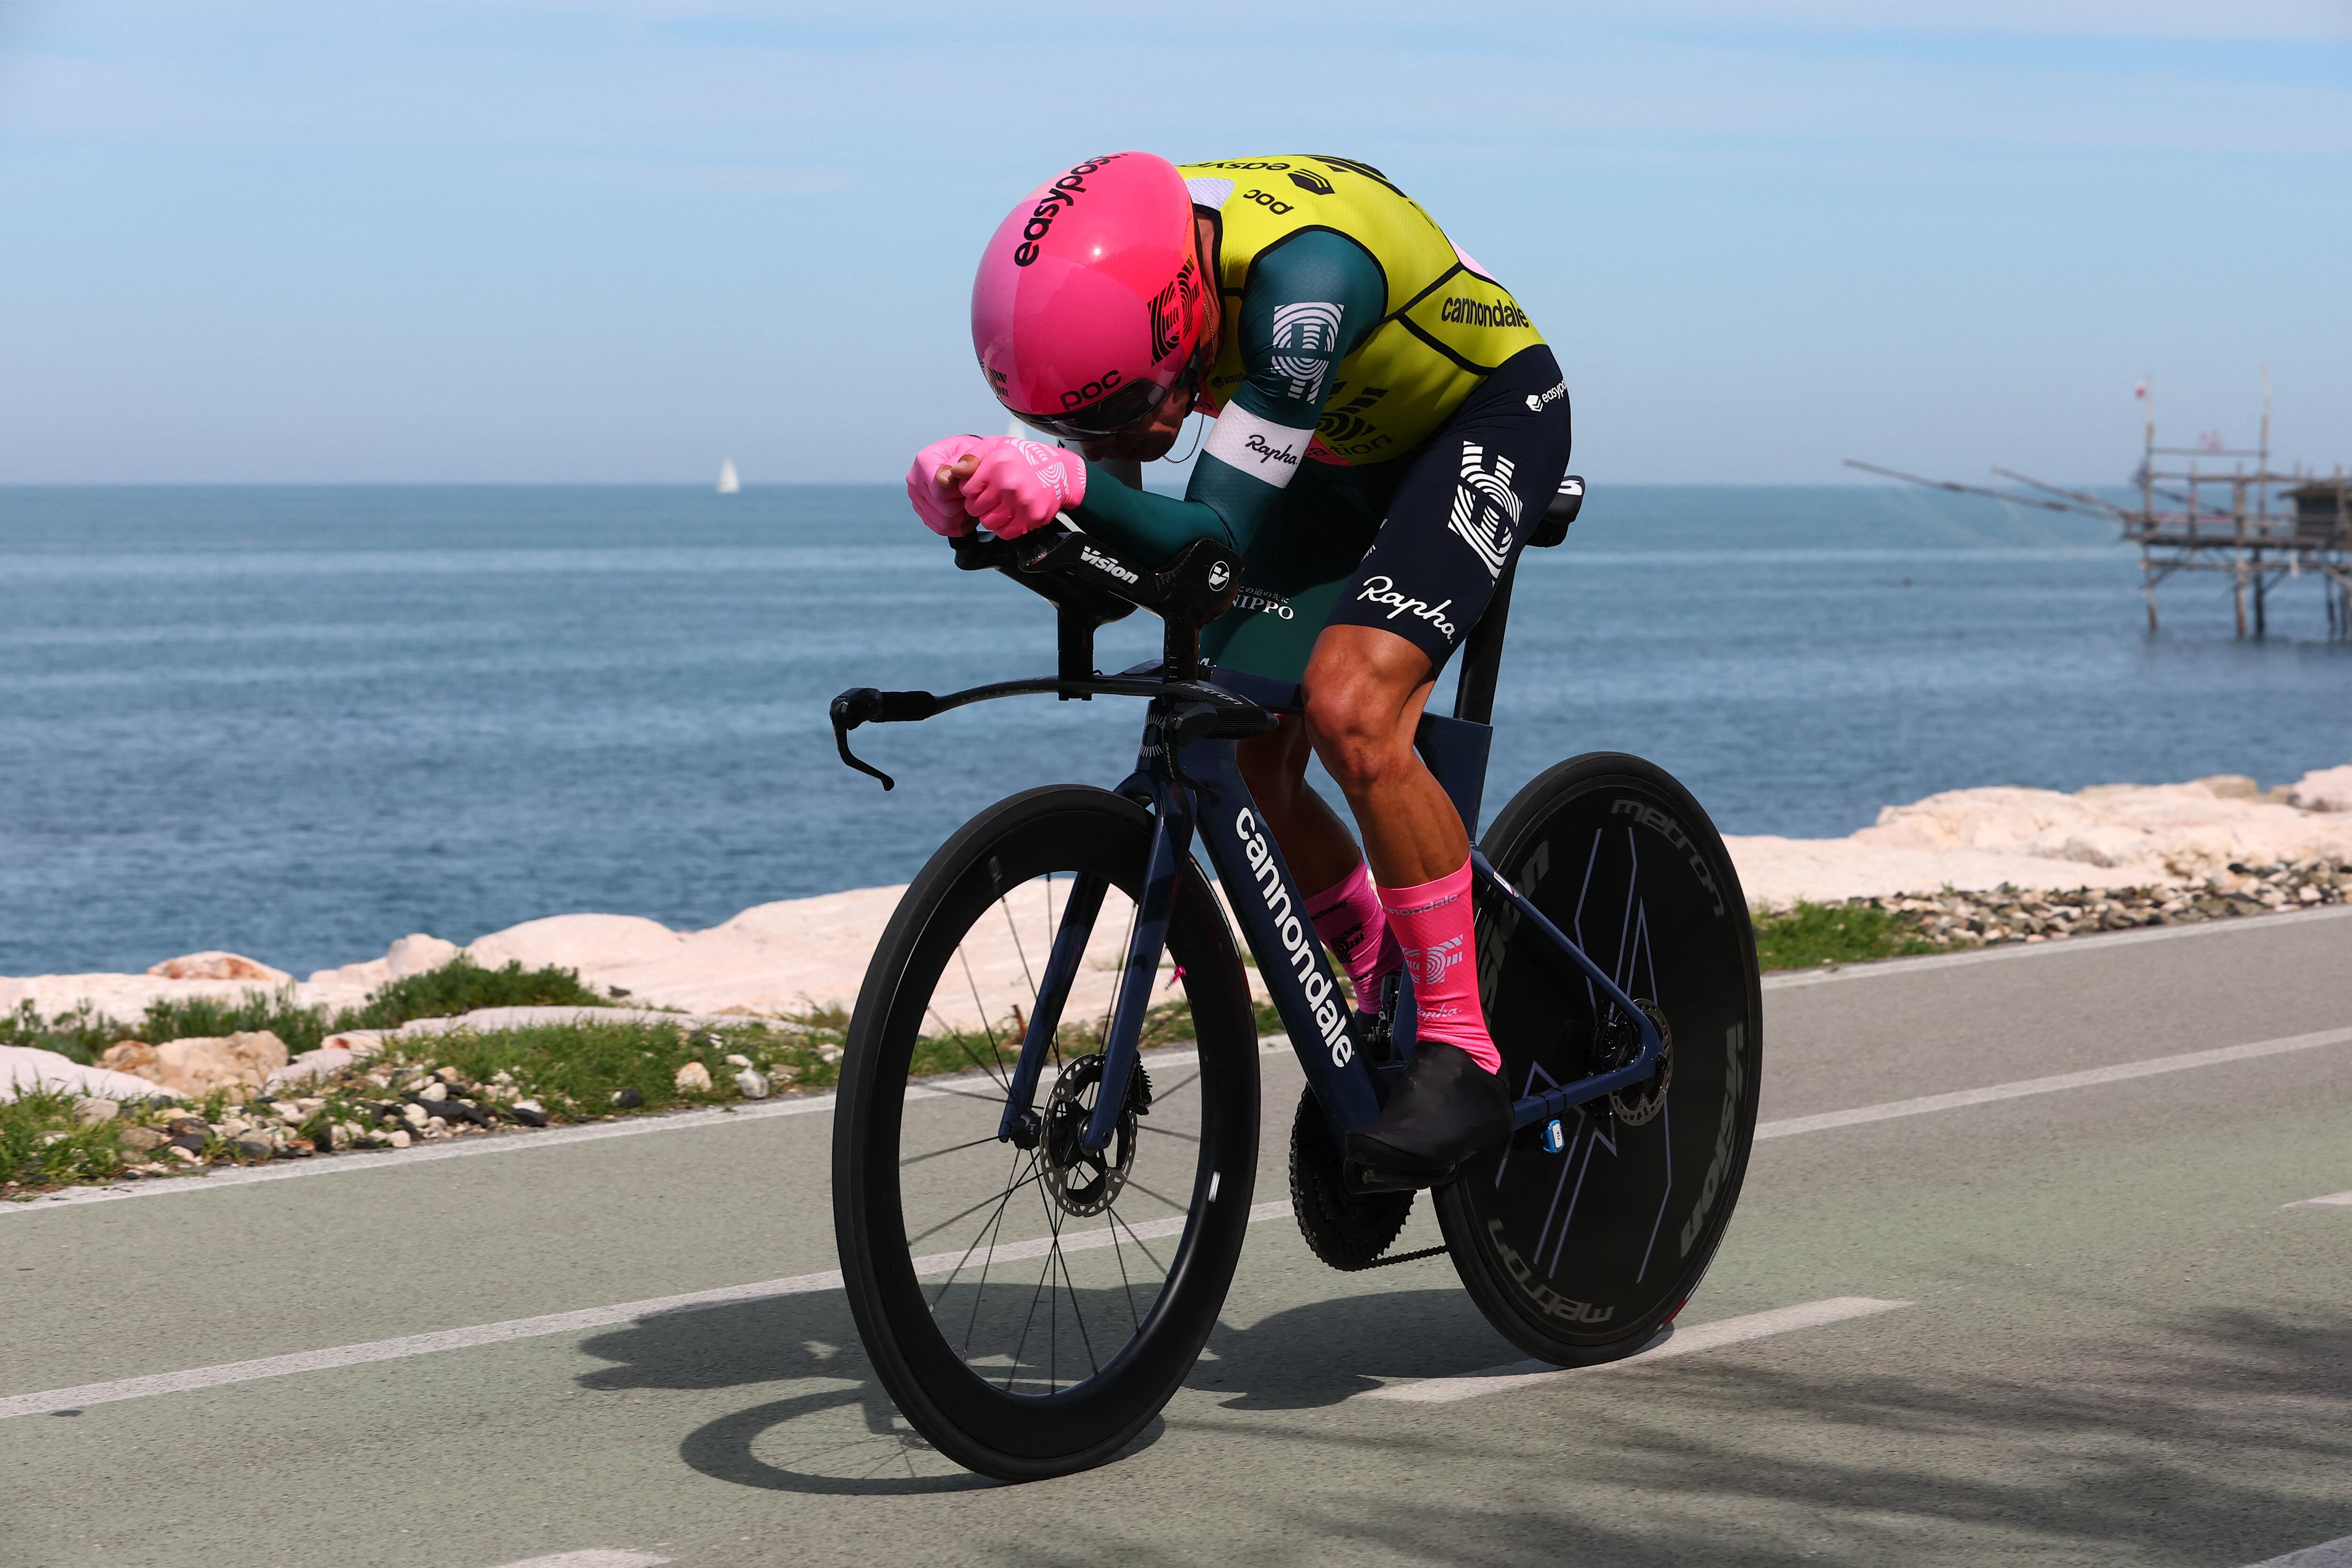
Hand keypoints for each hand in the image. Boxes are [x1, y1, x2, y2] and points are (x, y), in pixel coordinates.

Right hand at [905, 436, 991, 534]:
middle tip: (974, 494)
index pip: (942, 490)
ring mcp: (916, 498)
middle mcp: (915, 480)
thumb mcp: (973, 450)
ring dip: (963, 517)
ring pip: (944, 523)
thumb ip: (968, 461)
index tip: (970, 483)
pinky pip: (941, 529)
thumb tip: (957, 473)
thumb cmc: (968, 453)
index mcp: (924, 461)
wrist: (963, 460)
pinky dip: (958, 525)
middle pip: (945, 509)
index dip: (962, 491)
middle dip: (965, 505)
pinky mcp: (921, 511)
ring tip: (970, 502)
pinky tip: (966, 512)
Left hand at [956, 437, 1085, 538]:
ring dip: (991, 517)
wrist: (1060, 472)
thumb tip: (954, 471)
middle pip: (974, 508)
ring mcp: (1021, 503)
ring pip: (987, 523)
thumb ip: (972, 456)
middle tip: (992, 497)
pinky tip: (1012, 514)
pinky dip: (1005, 527)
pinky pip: (1005, 533)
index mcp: (997, 464)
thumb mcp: (996, 445)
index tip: (982, 485)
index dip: (972, 489)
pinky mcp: (1031, 518)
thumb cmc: (1024, 458)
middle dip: (979, 504)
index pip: (965, 489)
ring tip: (1002, 505)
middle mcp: (1008, 484)